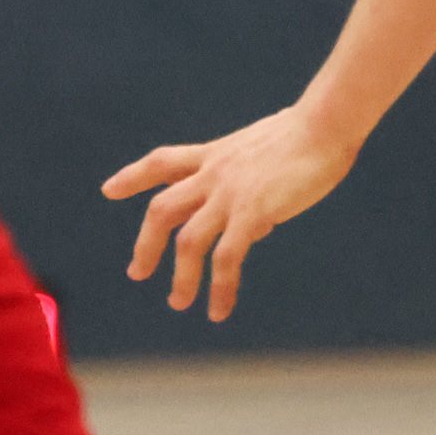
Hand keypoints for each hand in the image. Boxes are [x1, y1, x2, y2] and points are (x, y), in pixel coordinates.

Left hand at [100, 104, 364, 321]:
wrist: (326, 124)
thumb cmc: (309, 136)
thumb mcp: (264, 157)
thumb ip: (250, 189)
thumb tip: (254, 228)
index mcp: (215, 155)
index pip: (162, 162)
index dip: (133, 176)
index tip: (109, 190)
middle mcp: (213, 173)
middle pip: (162, 208)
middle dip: (146, 243)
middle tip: (137, 273)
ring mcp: (229, 192)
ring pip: (188, 240)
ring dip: (181, 277)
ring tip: (179, 303)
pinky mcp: (252, 210)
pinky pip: (227, 257)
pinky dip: (220, 288)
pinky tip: (219, 310)